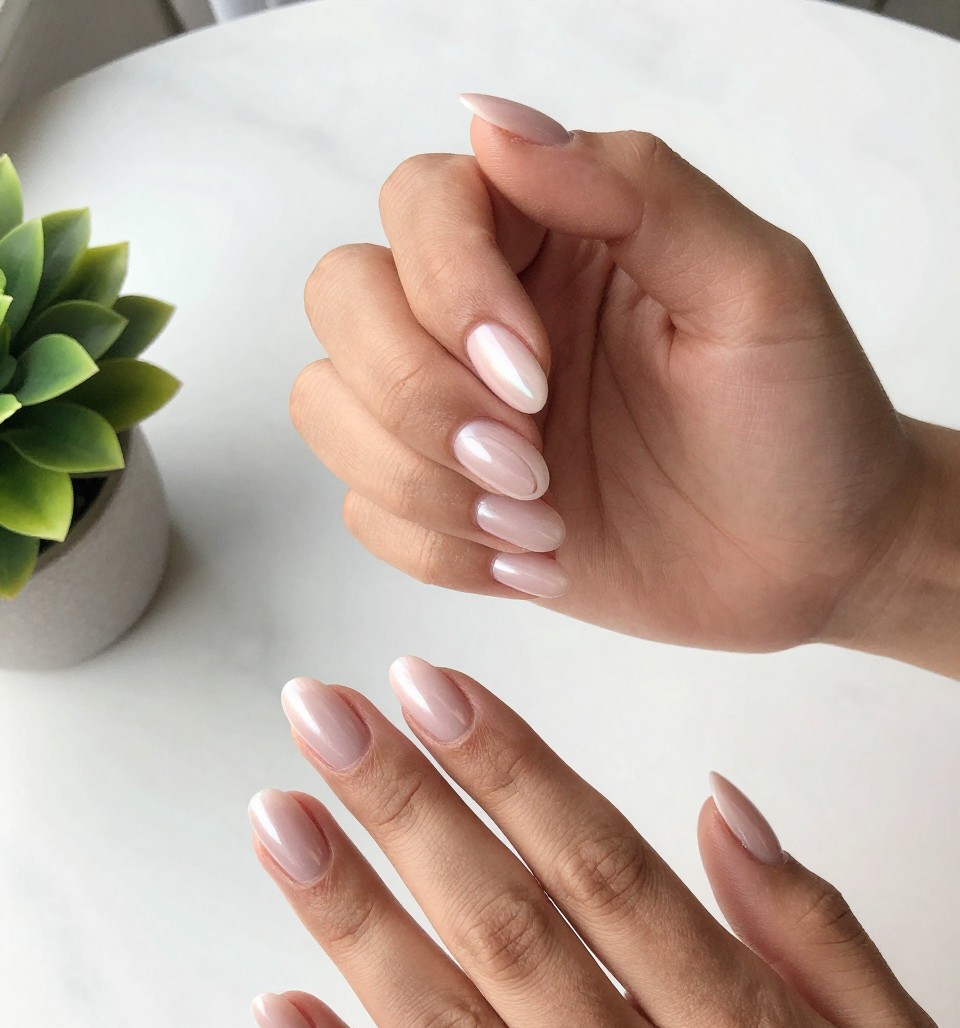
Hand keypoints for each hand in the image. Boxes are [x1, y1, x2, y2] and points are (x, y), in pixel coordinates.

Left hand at [248, 657, 959, 1027]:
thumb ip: (810, 924)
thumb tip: (721, 806)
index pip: (600, 865)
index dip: (508, 766)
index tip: (434, 692)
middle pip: (503, 926)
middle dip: (403, 808)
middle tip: (326, 718)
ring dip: (351, 919)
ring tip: (281, 823)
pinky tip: (281, 1015)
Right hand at [288, 94, 951, 657]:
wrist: (810, 562)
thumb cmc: (802, 420)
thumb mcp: (754, 288)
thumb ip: (635, 188)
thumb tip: (492, 121)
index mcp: (552, 231)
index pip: (420, 205)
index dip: (449, 290)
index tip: (534, 378)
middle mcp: (486, 310)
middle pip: (344, 298)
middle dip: (418, 395)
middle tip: (530, 466)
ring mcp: (458, 411)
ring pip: (330, 406)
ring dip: (416, 479)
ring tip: (537, 526)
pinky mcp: (448, 503)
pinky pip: (366, 512)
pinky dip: (436, 548)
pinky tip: (532, 562)